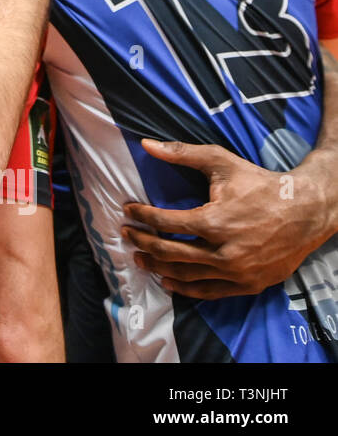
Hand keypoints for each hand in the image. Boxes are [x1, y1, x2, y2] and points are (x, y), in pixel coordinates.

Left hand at [122, 139, 334, 298]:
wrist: (307, 211)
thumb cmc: (261, 184)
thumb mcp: (221, 163)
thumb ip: (182, 153)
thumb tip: (145, 144)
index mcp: (215, 222)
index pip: (166, 223)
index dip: (142, 216)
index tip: (129, 211)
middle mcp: (225, 252)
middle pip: (170, 251)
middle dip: (143, 242)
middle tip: (128, 235)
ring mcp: (238, 271)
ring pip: (186, 274)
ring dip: (158, 267)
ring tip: (140, 257)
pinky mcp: (250, 284)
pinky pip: (210, 291)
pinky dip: (186, 287)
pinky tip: (168, 280)